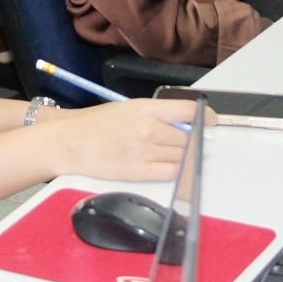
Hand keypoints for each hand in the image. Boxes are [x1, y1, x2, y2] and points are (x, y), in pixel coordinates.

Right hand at [46, 99, 206, 180]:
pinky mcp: (138, 172)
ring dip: (184, 155)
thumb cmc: (95, 123)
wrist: (70, 143)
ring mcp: (144, 152)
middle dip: (192, 140)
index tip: (212, 120)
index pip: (187, 110)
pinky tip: (171, 166)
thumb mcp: (127, 109)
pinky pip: (170, 172)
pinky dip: (176, 170)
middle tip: (190, 141)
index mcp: (145, 109)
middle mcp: (148, 130)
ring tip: (177, 153)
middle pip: (187, 137)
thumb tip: (181, 123)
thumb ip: (154, 114)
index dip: (205, 116)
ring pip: (181, 156)